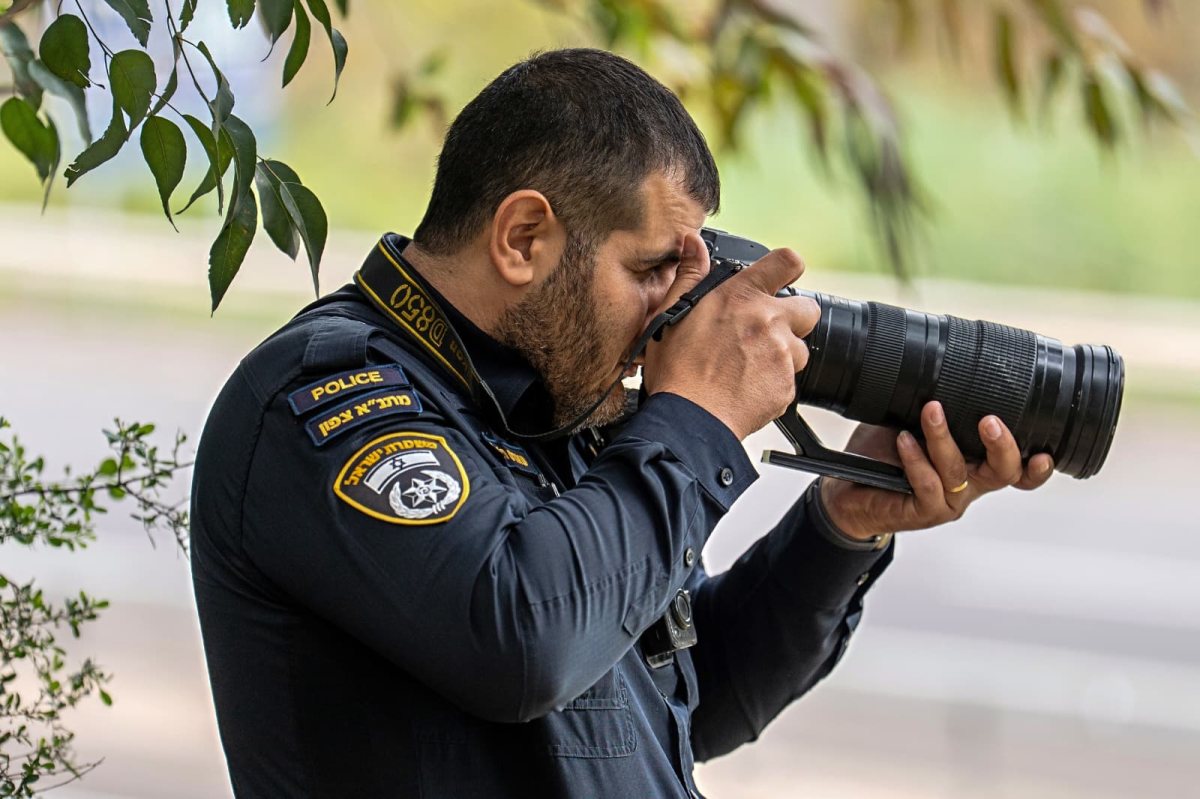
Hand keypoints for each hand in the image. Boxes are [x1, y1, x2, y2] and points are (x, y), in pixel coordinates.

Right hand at [642, 234, 820, 439]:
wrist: (689, 419)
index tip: (783, 276)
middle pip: (807, 309)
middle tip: (763, 334)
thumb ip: (690, 274)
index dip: (788, 267)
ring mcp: (782, 355)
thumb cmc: (677, 370)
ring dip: (782, 356)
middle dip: (792, 320)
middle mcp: (769, 321)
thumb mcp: (672, 313)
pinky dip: (773, 384)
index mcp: (742, 297)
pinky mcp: (787, 386)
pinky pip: (789, 381)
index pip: (787, 262)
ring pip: (799, 349)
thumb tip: (693, 242)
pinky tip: (746, 387)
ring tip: (748, 367)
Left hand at [820, 400, 1054, 540]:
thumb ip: (936, 407)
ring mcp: (948, 501)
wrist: (849, 493)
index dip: (1038, 466)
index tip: (1045, 450)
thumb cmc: (886, 455)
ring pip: (958, 471)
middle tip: (989, 420)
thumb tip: (942, 364)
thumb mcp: (915, 424)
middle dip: (1003, 445)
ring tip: (931, 410)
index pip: (1019, 470)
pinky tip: (903, 440)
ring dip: (944, 438)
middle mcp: (970, 485)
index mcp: (978, 464)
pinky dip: (916, 460)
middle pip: (1005, 472)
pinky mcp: (922, 512)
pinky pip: (926, 485)